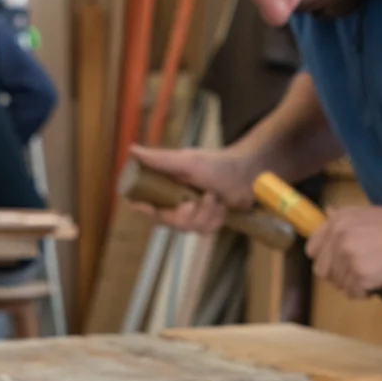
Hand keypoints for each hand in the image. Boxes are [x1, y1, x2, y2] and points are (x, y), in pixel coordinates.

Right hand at [130, 145, 256, 234]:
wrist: (249, 174)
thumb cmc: (218, 164)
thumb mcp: (188, 162)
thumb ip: (160, 160)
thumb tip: (132, 150)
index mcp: (169, 184)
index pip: (149, 202)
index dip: (144, 207)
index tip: (142, 207)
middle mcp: (178, 199)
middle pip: (168, 220)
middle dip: (183, 215)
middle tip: (192, 203)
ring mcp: (194, 211)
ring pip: (188, 228)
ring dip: (204, 215)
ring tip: (215, 198)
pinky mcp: (209, 220)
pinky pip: (205, 230)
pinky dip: (215, 219)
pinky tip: (222, 207)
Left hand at [306, 205, 381, 297]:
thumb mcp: (370, 214)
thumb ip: (347, 221)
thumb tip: (327, 213)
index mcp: (339, 220)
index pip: (313, 248)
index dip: (326, 260)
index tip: (340, 264)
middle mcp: (338, 237)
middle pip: (322, 270)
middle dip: (339, 275)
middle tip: (360, 274)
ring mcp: (347, 257)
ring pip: (338, 284)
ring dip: (355, 285)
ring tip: (376, 276)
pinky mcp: (360, 277)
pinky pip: (354, 294)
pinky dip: (366, 293)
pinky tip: (381, 283)